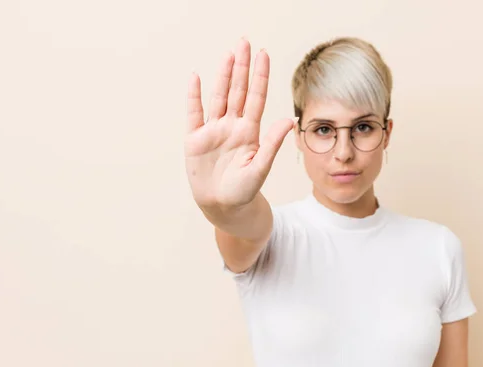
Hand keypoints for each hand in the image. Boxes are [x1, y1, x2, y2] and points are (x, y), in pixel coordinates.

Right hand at [184, 38, 295, 211]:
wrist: (223, 207)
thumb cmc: (244, 191)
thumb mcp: (261, 167)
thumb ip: (272, 144)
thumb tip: (288, 120)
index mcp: (249, 132)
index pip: (256, 98)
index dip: (260, 76)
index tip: (264, 55)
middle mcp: (232, 126)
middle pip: (237, 91)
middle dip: (241, 67)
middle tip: (244, 43)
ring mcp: (213, 131)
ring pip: (218, 97)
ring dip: (222, 76)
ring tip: (228, 54)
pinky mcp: (195, 140)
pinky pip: (194, 114)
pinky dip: (194, 97)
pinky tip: (196, 78)